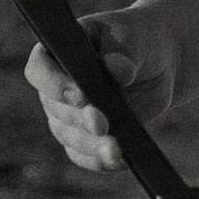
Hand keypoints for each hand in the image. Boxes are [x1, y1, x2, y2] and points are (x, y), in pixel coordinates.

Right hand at [22, 2, 178, 172]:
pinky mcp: (86, 137)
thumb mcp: (136, 38)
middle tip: (102, 124)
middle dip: (79, 120)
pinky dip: (100, 161)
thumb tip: (117, 69)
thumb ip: (126, 52)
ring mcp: (68, 115)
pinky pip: (84, 155)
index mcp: (58, 52)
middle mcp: (55, 86)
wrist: (158, 65)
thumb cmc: (139, 42)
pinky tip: (119, 160)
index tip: (80, 95)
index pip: (39, 70)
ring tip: (115, 150)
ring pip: (68, 136)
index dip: (54, 85)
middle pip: (54, 109)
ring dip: (91, 146)